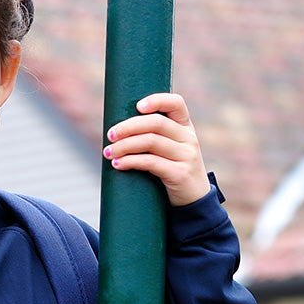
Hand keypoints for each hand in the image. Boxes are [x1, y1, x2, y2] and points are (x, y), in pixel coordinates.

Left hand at [102, 92, 210, 206]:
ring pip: (151, 142)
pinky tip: (118, 164)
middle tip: (110, 135)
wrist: (194, 202)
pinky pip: (151, 162)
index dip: (157, 100)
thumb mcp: (170, 150)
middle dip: (128, 127)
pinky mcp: (180, 174)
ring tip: (109, 152)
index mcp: (185, 127)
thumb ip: (155, 137)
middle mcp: (188, 138)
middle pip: (156, 123)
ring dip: (125, 146)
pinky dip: (131, 161)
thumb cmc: (173, 172)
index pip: (176, 103)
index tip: (137, 106)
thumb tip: (118, 130)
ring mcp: (186, 156)